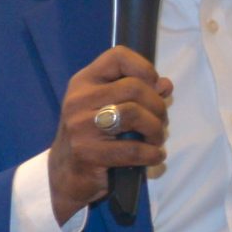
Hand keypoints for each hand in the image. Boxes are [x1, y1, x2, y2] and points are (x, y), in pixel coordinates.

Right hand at [50, 46, 170, 222]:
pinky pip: (132, 149)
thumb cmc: (93, 136)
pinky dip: (152, 153)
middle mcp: (78, 100)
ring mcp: (80, 126)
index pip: (117, 57)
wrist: (66, 174)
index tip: (153, 86)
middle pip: (134, 88)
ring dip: (156, 129)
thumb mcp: (110, 108)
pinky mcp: (86, 152)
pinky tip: (154, 156)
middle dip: (158, 106)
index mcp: (84, 82)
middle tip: (160, 122)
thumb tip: (165, 85)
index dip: (144, 67)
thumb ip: (138, 93)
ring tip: (156, 140)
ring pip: (134, 114)